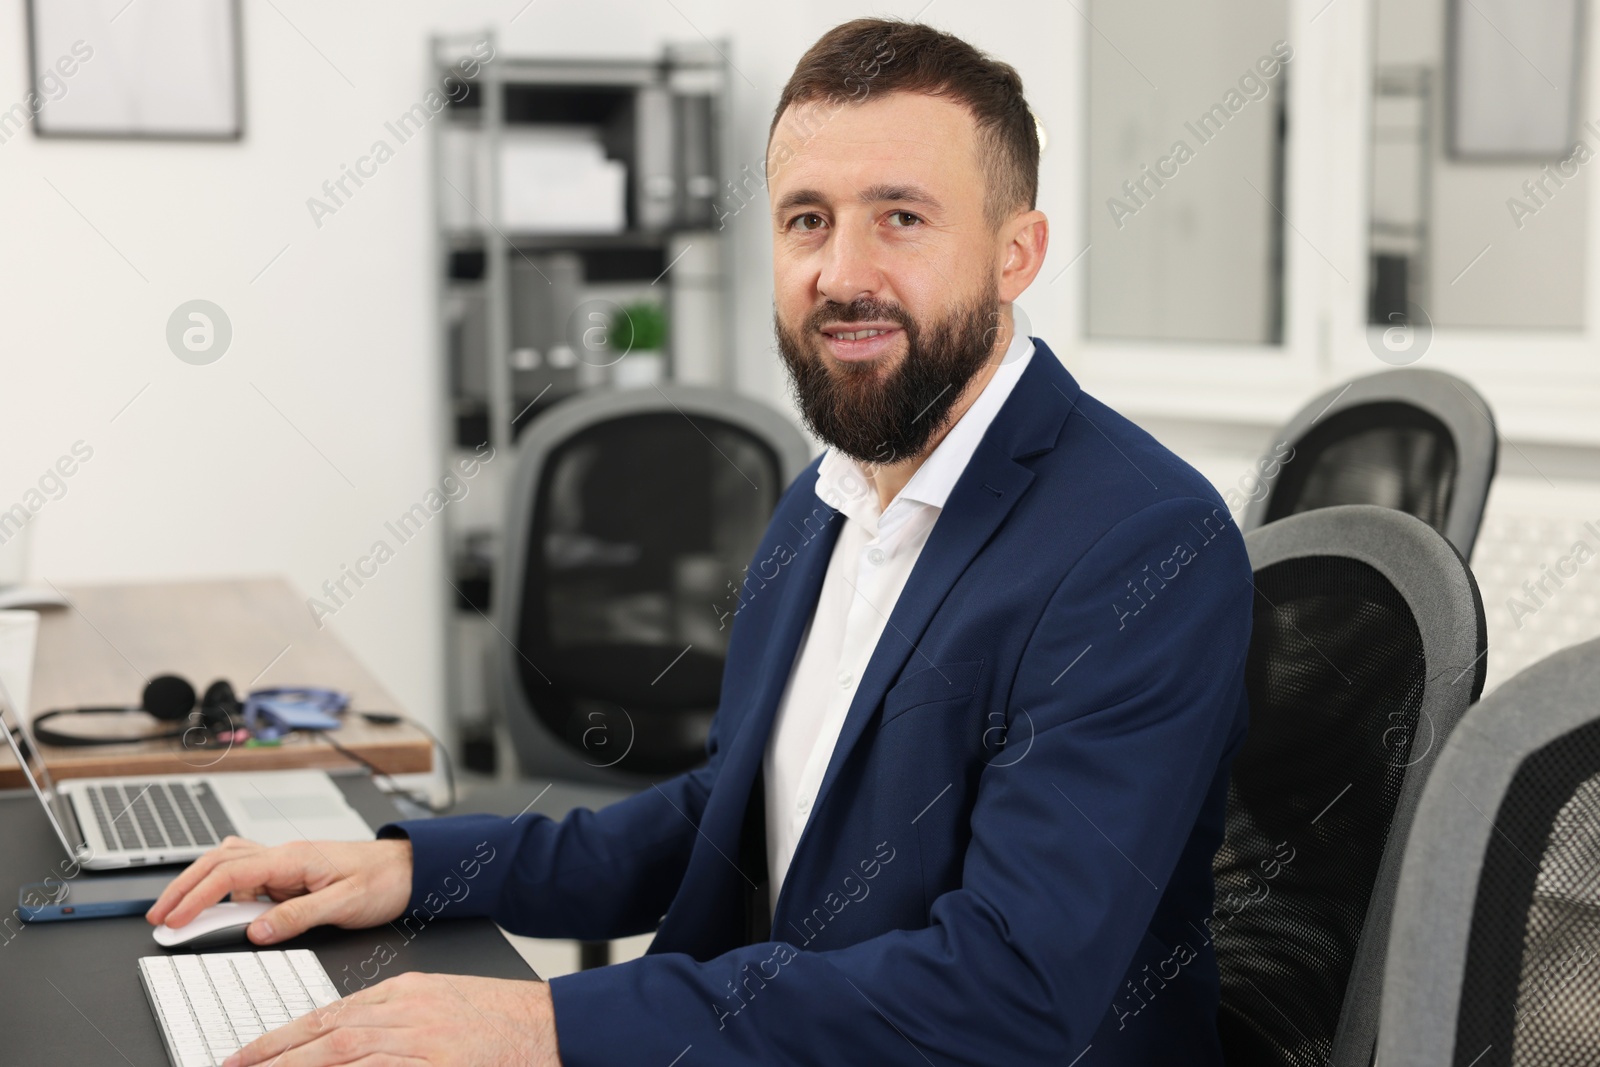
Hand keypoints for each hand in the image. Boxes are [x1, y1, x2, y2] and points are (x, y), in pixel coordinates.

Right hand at [146, 835, 413, 944]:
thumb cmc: (385, 879)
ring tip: (180, 910)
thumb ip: (299, 916)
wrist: (411, 867)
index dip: (196, 895)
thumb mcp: (345, 903)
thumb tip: (257, 929)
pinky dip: (225, 884)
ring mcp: (287, 861)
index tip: (174, 918)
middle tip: (160, 914)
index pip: (230, 872)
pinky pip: (249, 872)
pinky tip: (221, 899)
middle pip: (219, 861)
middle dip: (184, 886)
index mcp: (294, 857)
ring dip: (201, 882)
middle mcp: (286, 854)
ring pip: (230, 863)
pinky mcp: (292, 871)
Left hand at [222, 972, 561, 1065]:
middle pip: (325, 1035)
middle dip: (273, 1056)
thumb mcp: (440, 1004)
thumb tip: (343, 1046)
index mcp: (403, 992)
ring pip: (341, 1056)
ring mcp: (419, 1041)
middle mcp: (405, 1013)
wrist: (554, 1024)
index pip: (328, 1015)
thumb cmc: (503, 1019)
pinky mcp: (434, 1064)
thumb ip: (393, 1020)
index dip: (281, 1038)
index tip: (248, 1055)